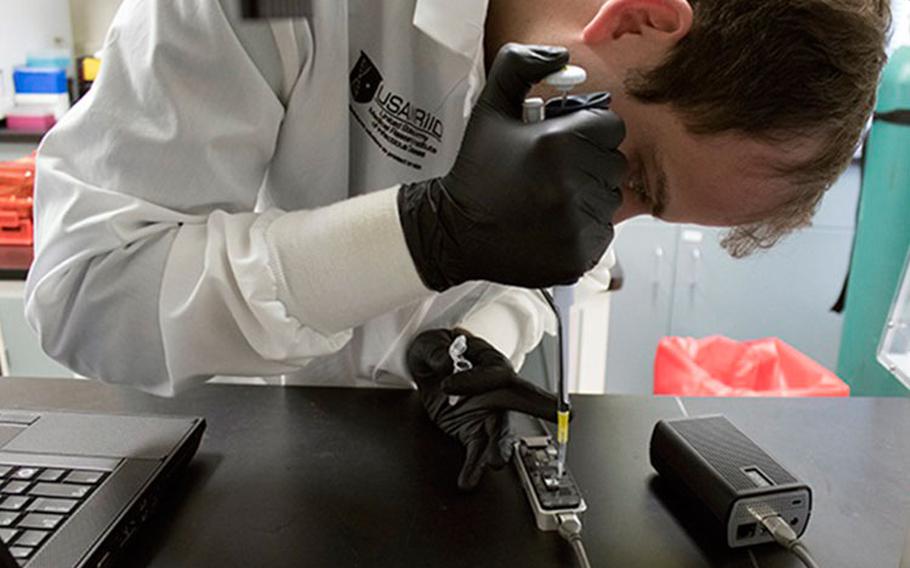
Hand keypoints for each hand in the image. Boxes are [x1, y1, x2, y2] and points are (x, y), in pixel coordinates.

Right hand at [398, 43, 626, 290]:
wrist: (455, 232)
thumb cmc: (476, 172)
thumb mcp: (491, 108)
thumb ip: (521, 67)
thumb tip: (560, 57)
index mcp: (556, 144)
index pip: (611, 127)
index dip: (588, 133)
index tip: (564, 144)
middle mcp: (570, 185)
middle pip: (614, 164)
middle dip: (589, 164)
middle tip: (554, 173)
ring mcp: (575, 225)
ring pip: (610, 199)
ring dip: (588, 197)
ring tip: (550, 199)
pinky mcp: (578, 256)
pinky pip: (603, 233)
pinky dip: (584, 229)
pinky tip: (552, 224)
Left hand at [407, 329, 558, 489]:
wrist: (428, 368)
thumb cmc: (438, 350)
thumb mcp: (432, 344)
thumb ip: (437, 352)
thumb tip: (442, 362)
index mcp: (490, 362)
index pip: (492, 371)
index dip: (474, 379)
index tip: (447, 384)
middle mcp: (496, 389)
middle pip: (521, 399)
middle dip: (540, 406)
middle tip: (558, 413)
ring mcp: (487, 413)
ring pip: (501, 432)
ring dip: (500, 447)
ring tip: (495, 461)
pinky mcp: (473, 431)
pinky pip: (478, 451)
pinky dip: (474, 466)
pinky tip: (469, 479)